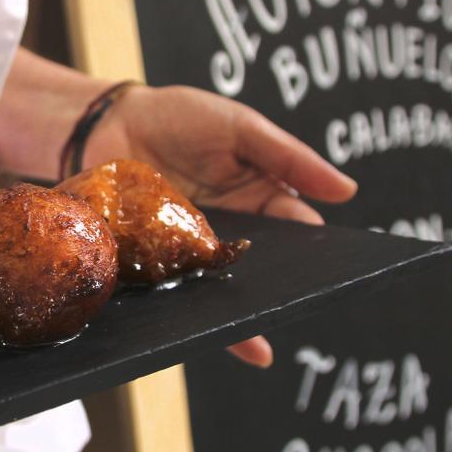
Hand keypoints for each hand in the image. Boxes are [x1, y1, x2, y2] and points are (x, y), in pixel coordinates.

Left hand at [85, 84, 357, 366]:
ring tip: (249, 333)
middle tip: (287, 307)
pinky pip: (173, 294)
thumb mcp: (241, 128)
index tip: (327, 272)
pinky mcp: (153, 265)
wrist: (103, 124)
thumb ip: (290, 158)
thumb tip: (348, 191)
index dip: (313, 253)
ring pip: (218, 291)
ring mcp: (189, 253)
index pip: (295, 231)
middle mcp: (229, 233)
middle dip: (275, 291)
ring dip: (233, 313)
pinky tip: (195, 329)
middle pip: (260, 271)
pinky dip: (183, 313)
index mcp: (259, 200)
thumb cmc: (178, 118)